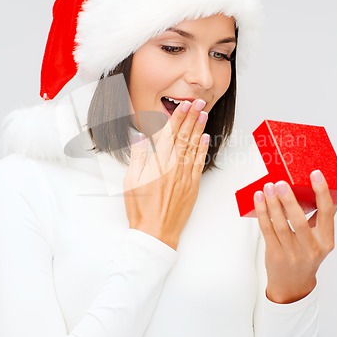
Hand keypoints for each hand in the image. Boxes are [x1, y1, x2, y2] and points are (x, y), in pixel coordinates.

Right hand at [123, 99, 209, 249]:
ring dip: (199, 129)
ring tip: (204, 114)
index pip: (170, 134)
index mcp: (158, 164)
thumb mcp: (131, 180)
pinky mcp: (192, 186)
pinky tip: (206, 139)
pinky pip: (199, 163)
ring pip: (194, 147)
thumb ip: (138, 156)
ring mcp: (185, 176)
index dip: (178, 117)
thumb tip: (139, 136)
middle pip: (185, 137)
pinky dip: (203, 149)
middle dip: (192, 117)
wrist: (155, 233)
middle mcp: (174, 167)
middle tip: (200, 103)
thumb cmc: (141, 209)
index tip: (185, 105)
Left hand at [254, 170, 336, 303]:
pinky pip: (267, 230)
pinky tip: (259, 199)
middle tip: (281, 183)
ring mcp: (292, 253)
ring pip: (280, 225)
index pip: (326, 213)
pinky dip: (262, 213)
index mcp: (326, 241)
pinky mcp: (275, 255)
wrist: (293, 285)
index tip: (316, 174)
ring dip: (272, 204)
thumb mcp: (321, 238)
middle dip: (289, 200)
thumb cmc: (308, 254)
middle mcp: (311, 248)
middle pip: (299, 221)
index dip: (321, 192)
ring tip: (268, 187)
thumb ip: (326, 213)